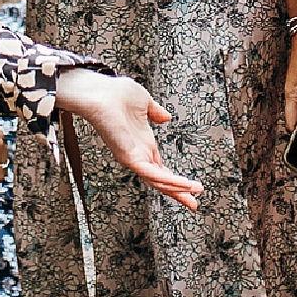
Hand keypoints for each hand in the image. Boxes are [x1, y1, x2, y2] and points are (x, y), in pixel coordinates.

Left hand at [53, 68, 203, 211]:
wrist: (101, 92)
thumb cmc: (115, 94)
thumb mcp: (144, 102)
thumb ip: (155, 111)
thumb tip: (166, 117)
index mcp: (143, 143)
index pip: (161, 168)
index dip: (175, 178)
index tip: (191, 187)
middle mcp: (138, 153)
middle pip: (161, 180)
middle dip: (179, 192)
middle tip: (194, 204)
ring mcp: (133, 158)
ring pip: (158, 181)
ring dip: (178, 189)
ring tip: (195, 194)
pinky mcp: (129, 158)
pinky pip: (152, 174)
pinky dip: (169, 181)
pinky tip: (183, 185)